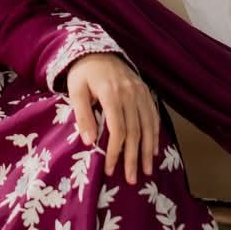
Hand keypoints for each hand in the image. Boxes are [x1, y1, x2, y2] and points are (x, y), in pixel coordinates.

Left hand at [64, 53, 159, 183]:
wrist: (97, 50)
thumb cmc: (83, 74)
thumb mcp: (75, 92)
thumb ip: (83, 115)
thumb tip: (89, 143)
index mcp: (111, 93)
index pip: (117, 129)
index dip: (115, 151)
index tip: (111, 169)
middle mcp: (130, 93)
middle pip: (135, 131)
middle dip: (133, 157)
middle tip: (132, 179)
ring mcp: (140, 91)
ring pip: (148, 125)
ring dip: (148, 150)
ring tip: (147, 171)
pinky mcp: (145, 91)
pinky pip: (153, 115)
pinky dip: (155, 134)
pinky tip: (154, 150)